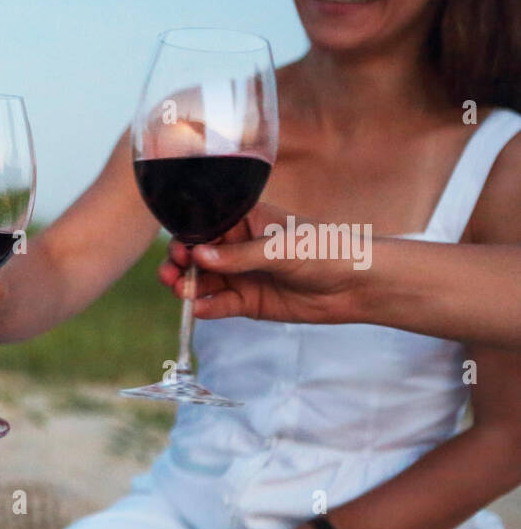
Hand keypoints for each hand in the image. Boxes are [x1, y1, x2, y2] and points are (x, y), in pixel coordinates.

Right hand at [157, 202, 363, 325]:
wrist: (356, 285)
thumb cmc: (325, 251)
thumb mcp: (280, 249)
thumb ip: (239, 256)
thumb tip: (198, 255)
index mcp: (245, 220)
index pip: (206, 225)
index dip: (187, 237)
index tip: (180, 250)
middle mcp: (237, 247)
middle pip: (197, 255)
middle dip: (180, 263)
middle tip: (172, 274)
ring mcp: (240, 275)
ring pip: (203, 281)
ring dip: (188, 286)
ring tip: (181, 291)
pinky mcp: (247, 302)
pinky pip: (219, 304)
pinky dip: (206, 307)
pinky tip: (198, 308)